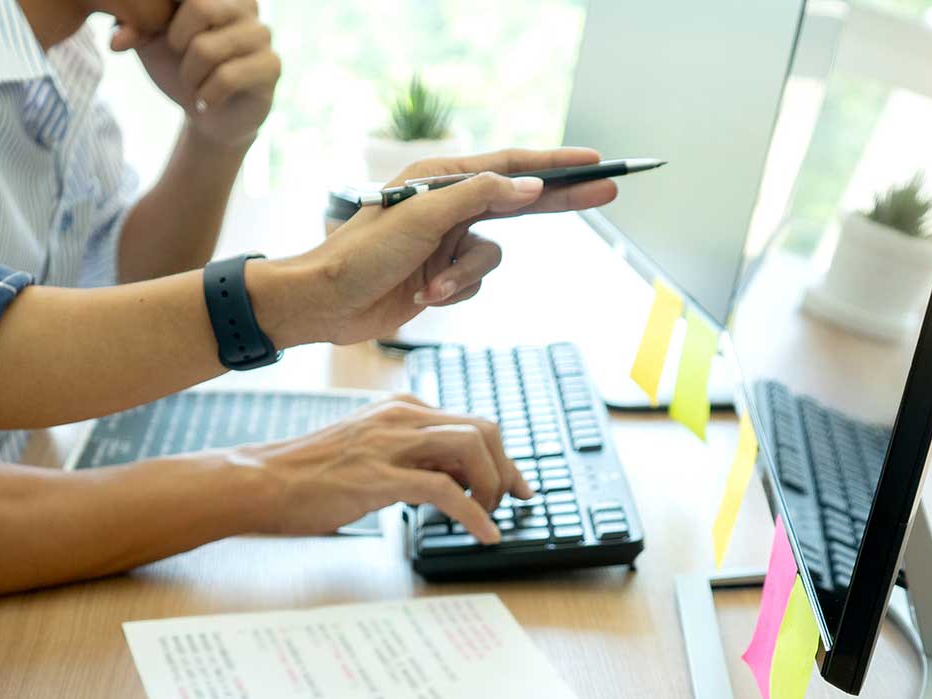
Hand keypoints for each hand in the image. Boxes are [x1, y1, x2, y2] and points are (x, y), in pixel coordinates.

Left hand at [112, 0, 279, 149]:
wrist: (206, 112)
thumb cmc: (178, 67)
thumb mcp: (148, 42)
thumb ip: (131, 28)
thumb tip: (117, 41)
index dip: (171, 22)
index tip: (165, 39)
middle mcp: (246, 3)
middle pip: (200, 8)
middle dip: (177, 42)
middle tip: (180, 58)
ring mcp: (262, 33)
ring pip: (208, 49)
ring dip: (190, 76)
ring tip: (195, 84)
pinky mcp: (271, 65)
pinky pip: (227, 77)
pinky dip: (207, 95)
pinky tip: (208, 100)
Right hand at [239, 397, 533, 542]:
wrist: (263, 481)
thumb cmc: (311, 474)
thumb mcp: (371, 451)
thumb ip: (411, 456)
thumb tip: (455, 478)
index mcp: (402, 409)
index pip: (472, 422)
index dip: (503, 457)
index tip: (517, 486)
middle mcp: (401, 417)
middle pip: (484, 429)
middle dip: (507, 469)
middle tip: (511, 503)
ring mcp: (390, 443)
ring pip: (471, 450)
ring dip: (492, 486)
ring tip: (488, 516)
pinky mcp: (379, 476)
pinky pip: (445, 490)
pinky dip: (473, 514)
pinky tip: (482, 534)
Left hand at [252, 148, 619, 347]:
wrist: (326, 303)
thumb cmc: (363, 252)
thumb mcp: (423, 216)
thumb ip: (480, 197)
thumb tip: (529, 187)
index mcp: (441, 178)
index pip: (511, 166)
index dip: (555, 165)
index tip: (594, 162)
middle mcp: (447, 206)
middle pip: (518, 203)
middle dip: (557, 203)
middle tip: (605, 193)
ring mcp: (445, 243)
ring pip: (491, 257)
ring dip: (464, 276)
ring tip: (430, 287)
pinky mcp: (442, 277)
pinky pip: (473, 284)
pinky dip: (453, 293)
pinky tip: (423, 297)